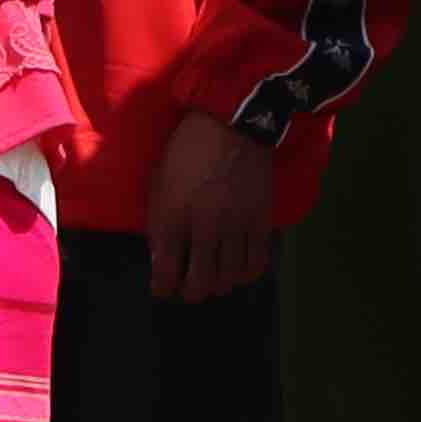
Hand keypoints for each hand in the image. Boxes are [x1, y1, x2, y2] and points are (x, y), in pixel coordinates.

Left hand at [143, 110, 287, 299]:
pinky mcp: (261, 223)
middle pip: (200, 282)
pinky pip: (256, 263)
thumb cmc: (186, 150)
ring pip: (229, 278)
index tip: (161, 290)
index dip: (162, 288)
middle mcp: (203, 229)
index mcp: (172, 216)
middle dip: (190, 294)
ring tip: (212, 282)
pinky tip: (238, 272)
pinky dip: (245, 274)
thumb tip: (160, 254)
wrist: (232, 127)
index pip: (165, 270)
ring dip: (218, 286)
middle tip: (187, 292)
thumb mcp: (159, 182)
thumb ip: (159, 220)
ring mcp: (235, 228)